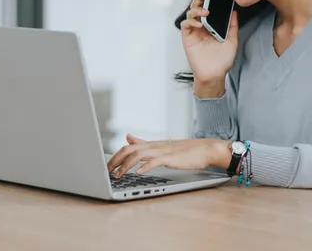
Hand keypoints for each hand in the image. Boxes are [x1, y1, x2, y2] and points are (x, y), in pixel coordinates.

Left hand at [107, 134, 229, 177]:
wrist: (205, 149)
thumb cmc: (185, 151)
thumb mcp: (161, 146)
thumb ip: (144, 143)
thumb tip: (128, 137)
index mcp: (151, 144)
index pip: (128, 147)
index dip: (115, 156)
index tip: (106, 166)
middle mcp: (154, 146)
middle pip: (129, 150)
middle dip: (115, 160)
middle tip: (106, 172)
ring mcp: (162, 151)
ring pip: (138, 154)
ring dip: (126, 165)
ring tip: (118, 175)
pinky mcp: (170, 158)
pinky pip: (155, 161)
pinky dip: (145, 166)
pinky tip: (138, 172)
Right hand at [180, 0, 238, 84]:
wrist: (215, 74)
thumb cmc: (223, 60)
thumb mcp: (232, 41)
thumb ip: (232, 26)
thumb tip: (234, 12)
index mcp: (211, 26)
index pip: (207, 8)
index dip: (208, 0)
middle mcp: (201, 27)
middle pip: (197, 7)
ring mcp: (194, 32)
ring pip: (190, 14)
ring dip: (196, 10)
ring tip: (204, 13)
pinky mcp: (188, 38)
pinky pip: (185, 25)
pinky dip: (191, 21)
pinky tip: (198, 24)